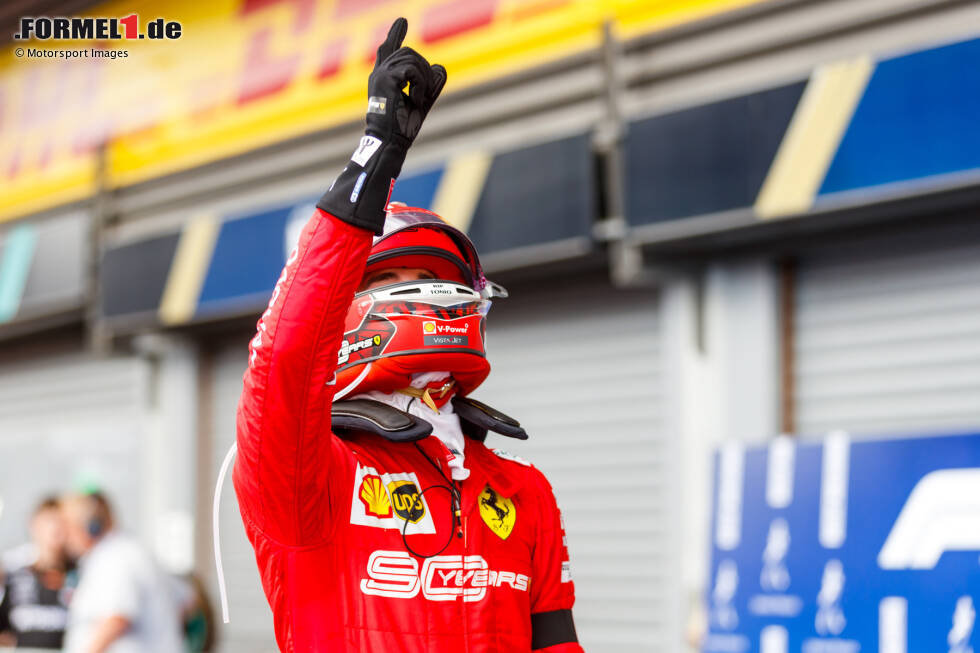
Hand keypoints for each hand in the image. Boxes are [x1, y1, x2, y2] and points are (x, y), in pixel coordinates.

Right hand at [366, 18, 446, 145]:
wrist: (391, 140)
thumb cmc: (403, 126)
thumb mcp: (420, 101)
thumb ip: (429, 84)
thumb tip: (440, 68)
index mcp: (384, 78)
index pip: (388, 49)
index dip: (396, 34)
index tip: (402, 21)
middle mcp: (379, 73)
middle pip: (409, 53)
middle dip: (424, 70)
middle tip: (425, 93)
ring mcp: (381, 74)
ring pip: (413, 59)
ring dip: (424, 79)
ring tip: (419, 98)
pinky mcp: (386, 79)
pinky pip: (412, 70)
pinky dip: (420, 85)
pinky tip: (416, 100)